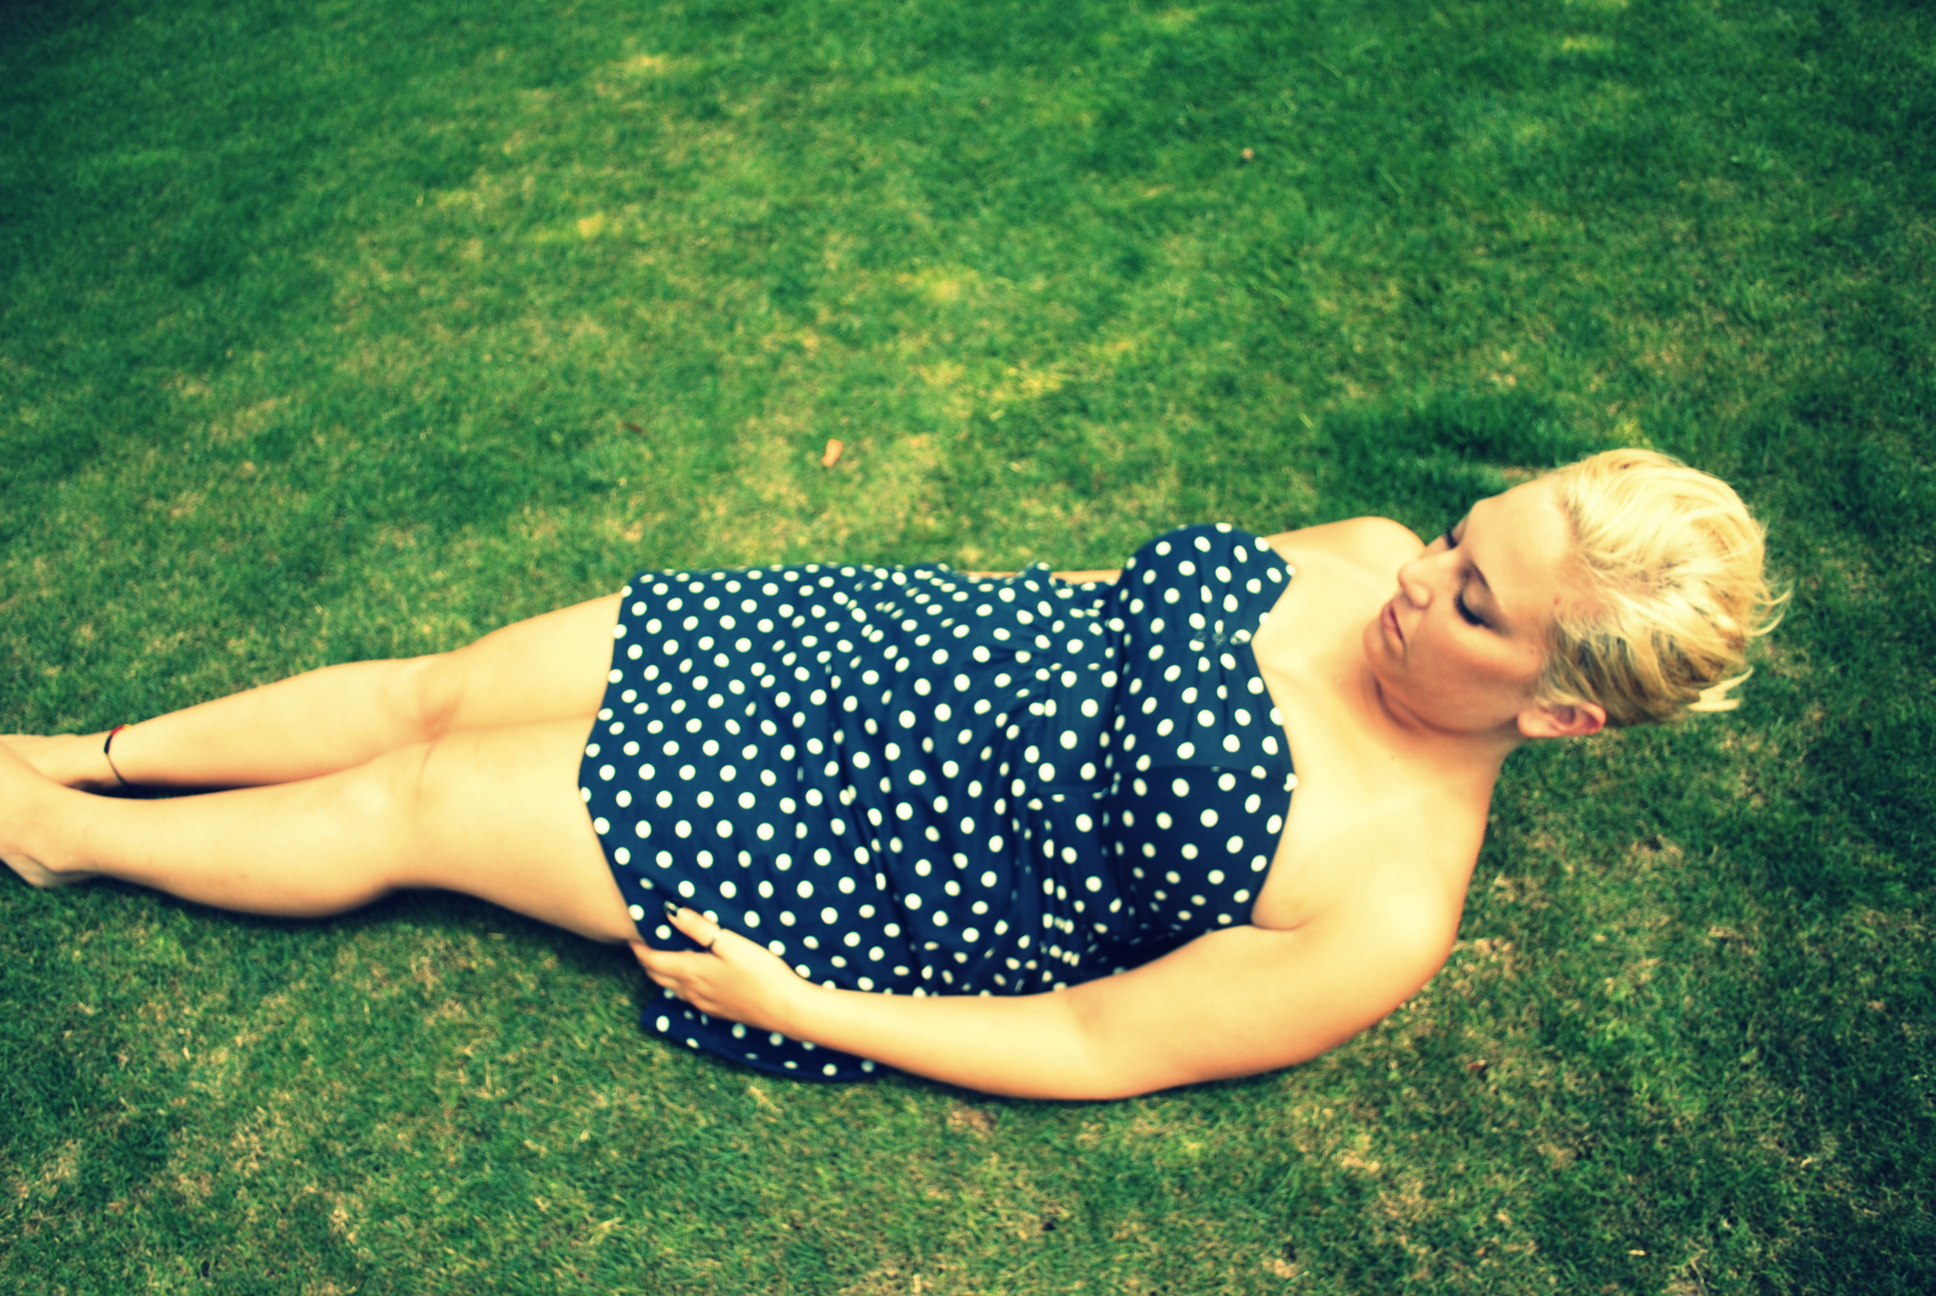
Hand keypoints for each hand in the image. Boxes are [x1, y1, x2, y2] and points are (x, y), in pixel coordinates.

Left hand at [629, 904, 813, 1035]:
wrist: (784, 1008)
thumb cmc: (760, 972)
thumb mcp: (730, 943)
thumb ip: (699, 928)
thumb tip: (670, 912)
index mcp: (691, 971)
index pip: (653, 960)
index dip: (639, 948)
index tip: (631, 935)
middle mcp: (692, 990)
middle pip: (657, 976)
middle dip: (646, 960)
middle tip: (643, 944)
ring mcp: (704, 1004)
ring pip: (672, 989)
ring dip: (662, 974)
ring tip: (662, 958)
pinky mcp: (718, 1011)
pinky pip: (688, 998)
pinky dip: (679, 985)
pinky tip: (690, 980)